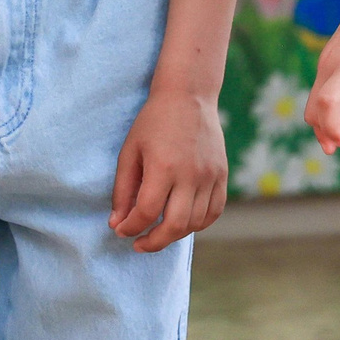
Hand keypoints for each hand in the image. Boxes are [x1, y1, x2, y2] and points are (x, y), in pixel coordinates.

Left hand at [111, 87, 227, 251]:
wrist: (189, 95)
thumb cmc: (154, 122)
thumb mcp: (130, 152)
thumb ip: (123, 191)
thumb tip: (118, 224)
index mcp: (164, 167)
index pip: (147, 213)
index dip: (131, 228)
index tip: (122, 231)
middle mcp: (190, 174)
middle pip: (175, 225)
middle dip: (153, 242)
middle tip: (139, 243)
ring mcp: (210, 175)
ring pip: (195, 222)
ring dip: (174, 234)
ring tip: (159, 231)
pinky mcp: (222, 174)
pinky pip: (214, 211)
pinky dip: (199, 223)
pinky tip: (184, 222)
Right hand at [305, 0, 339, 153]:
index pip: (326, 104)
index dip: (333, 128)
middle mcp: (330, 65)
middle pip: (313, 114)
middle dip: (337, 131)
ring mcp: (325, 62)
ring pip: (314, 106)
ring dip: (335, 120)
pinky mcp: (328, 60)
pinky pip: (322, 93)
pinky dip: (335, 107)